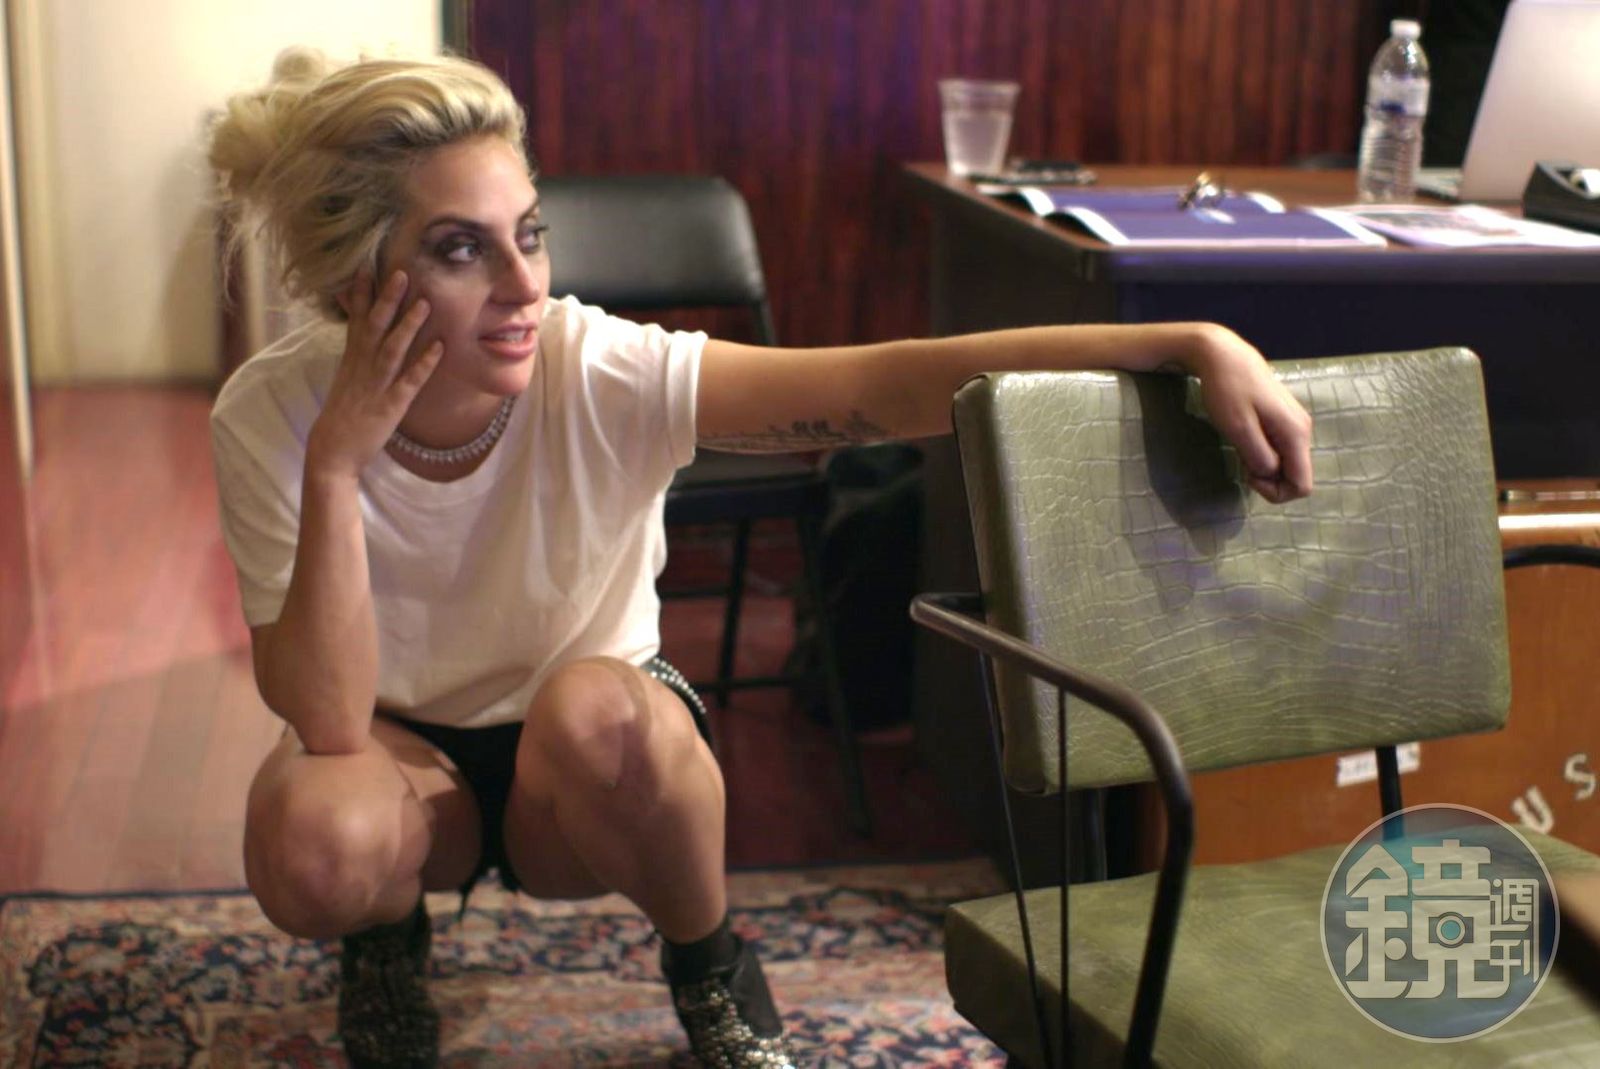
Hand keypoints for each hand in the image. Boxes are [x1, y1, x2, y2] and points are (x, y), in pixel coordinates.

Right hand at [306, 269, 442, 480]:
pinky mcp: (391, 406)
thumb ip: (355, 356)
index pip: (355, 320)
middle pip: (374, 327)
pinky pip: (410, 381)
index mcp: (351, 361)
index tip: (368, 266)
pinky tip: (440, 347)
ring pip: (393, 349)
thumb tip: (362, 334)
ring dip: (409, 325)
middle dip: (387, 300)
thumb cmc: (341, 417)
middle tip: (402, 273)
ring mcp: (376, 386)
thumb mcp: (345, 379)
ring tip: (425, 302)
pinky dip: (425, 363)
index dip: (360, 293)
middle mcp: (361, 368)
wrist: (331, 452)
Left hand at [1188, 326, 1312, 502]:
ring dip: (1264, 465)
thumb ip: (1259, 457)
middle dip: (1269, 479)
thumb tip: (1272, 473)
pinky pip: (1280, 448)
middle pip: (1296, 475)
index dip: (1276, 492)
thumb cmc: (1228, 389)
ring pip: (1287, 462)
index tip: (1248, 475)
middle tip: (1241, 460)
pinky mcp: (1283, 418)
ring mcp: (1295, 423)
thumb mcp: (1238, 428)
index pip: (1303, 486)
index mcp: (1296, 434)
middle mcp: (1302, 430)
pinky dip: (1262, 452)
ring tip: (1241, 444)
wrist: (1223, 355)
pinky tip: (1245, 437)